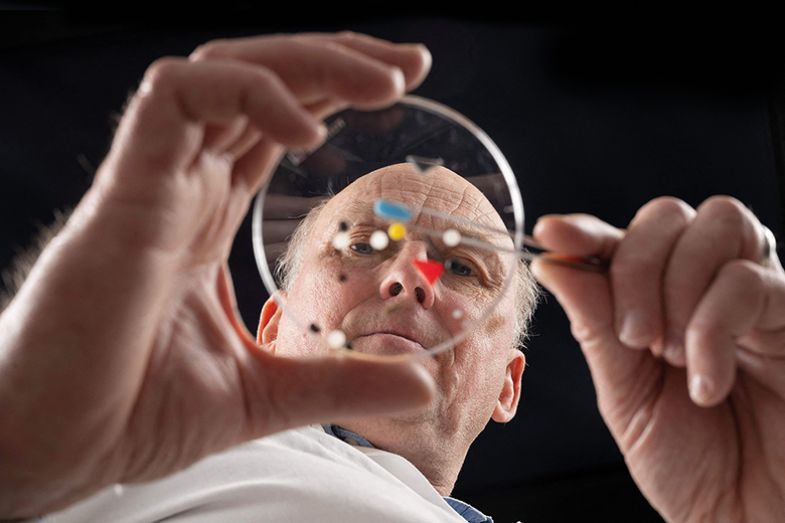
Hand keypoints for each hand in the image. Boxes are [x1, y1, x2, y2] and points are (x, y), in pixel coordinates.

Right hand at [0, 32, 434, 517]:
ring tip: (383, 82)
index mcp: (209, 215)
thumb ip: (341, 382)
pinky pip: (176, 98)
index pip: (277, 124)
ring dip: (309, 62)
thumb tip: (423, 386)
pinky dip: (247, 94)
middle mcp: (184, 185)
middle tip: (410, 63)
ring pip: (227, 71)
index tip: (403, 84)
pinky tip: (305, 132)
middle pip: (263, 83)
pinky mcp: (126, 190)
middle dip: (338, 59)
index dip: (334, 93)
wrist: (57, 446)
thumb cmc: (135, 413)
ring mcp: (155, 181)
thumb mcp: (265, 392)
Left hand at [531, 196, 784, 522]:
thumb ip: (595, 326)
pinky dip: (714, 329)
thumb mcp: (624, 392)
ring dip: (678, 289)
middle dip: (635, 267)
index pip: (618, 239)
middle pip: (666, 215)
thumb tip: (553, 264)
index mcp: (654, 299)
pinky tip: (707, 380)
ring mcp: (751, 293)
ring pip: (717, 225)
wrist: (743, 513)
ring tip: (670, 355)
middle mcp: (703, 284)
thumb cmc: (687, 459)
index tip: (551, 234)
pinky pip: (752, 281)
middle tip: (633, 337)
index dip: (583, 230)